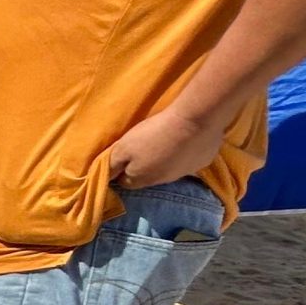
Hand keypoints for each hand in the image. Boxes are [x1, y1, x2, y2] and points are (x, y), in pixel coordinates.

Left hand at [105, 108, 225, 189]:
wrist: (195, 122)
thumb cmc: (153, 135)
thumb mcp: (123, 148)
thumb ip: (112, 165)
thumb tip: (104, 178)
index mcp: (141, 179)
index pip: (124, 182)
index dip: (120, 170)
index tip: (121, 157)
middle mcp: (162, 182)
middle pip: (146, 177)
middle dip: (142, 167)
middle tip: (142, 148)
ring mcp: (184, 173)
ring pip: (168, 171)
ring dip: (163, 161)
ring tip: (163, 143)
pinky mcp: (201, 163)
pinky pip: (187, 162)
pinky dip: (183, 154)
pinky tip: (183, 142)